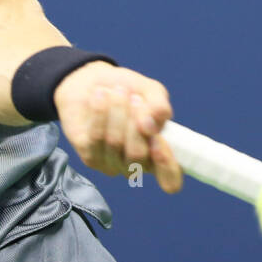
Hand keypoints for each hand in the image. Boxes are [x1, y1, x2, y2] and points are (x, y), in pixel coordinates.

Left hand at [54, 62, 181, 193]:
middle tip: (135, 98)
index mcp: (160, 154)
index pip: (170, 178)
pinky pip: (96, 138)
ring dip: (117, 112)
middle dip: (135, 122)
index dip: (166, 165)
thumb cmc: (130, 91)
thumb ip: (159, 106)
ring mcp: (113, 164)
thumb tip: (153, 122)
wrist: (94, 83)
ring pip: (115, 144)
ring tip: (118, 91)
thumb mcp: (152, 92)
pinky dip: (99, 113)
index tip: (158, 142)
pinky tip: (100, 96)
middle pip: (138, 155)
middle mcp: (138, 165)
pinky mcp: (90, 158)